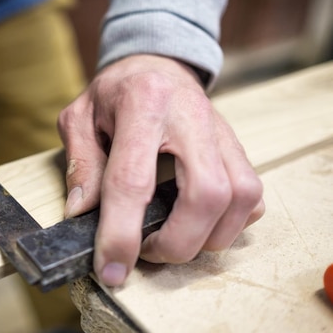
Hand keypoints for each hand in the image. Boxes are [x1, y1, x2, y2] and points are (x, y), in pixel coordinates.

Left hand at [58, 55, 263, 286]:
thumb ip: (81, 164)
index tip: (112, 269)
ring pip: (240, 199)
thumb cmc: (114, 92)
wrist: (156, 63)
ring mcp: (221, 131)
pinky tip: (199, 222)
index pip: (133, 180)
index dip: (121, 233)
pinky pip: (253, 196)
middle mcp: (190, 116)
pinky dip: (230, 222)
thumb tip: (81, 215)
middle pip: (205, 194)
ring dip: (206, 237)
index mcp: (142, 103)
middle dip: (178, 242)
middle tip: (147, 251)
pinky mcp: (237, 146)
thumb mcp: (80, 117)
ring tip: (171, 239)